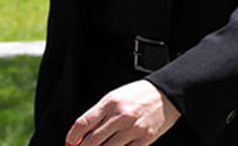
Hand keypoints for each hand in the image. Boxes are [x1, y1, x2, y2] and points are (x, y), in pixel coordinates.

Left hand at [66, 80, 180, 145]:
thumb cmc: (139, 96)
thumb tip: (79, 134)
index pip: (83, 123)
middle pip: (92, 140)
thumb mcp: (115, 98)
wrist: (167, 95)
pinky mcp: (144, 139)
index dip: (73, 136)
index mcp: (111, 103)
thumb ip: (97, 115)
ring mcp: (133, 129)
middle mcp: (121, 116)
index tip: (70, 142)